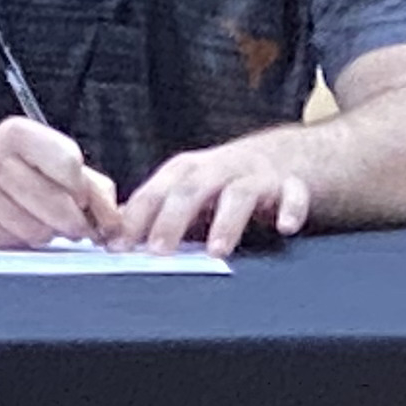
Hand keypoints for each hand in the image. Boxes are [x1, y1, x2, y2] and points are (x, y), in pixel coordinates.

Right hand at [0, 117, 122, 249]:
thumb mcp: (37, 154)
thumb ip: (84, 178)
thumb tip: (114, 217)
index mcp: (14, 135)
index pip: (70, 164)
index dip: (83, 188)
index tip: (78, 194)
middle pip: (60, 206)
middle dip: (73, 221)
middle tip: (66, 220)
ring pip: (38, 232)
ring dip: (43, 232)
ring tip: (28, 218)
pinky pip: (11, 246)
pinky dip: (16, 242)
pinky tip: (5, 226)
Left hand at [114, 135, 314, 255]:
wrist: (288, 153)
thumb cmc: (229, 178)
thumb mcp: (190, 188)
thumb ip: (157, 211)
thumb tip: (112, 235)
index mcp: (188, 171)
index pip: (154, 192)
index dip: (134, 218)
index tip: (116, 245)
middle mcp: (219, 168)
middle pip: (191, 190)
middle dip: (171, 219)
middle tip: (157, 251)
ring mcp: (256, 175)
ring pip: (238, 194)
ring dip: (226, 221)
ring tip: (217, 250)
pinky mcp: (292, 184)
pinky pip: (293, 195)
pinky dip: (290, 209)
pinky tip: (285, 227)